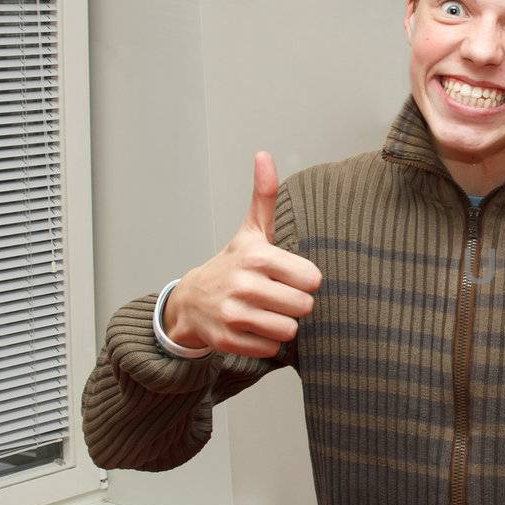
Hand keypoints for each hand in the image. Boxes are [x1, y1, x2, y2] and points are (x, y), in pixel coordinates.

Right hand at [164, 152, 322, 356]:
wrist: (192, 300)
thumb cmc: (233, 263)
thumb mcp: (251, 230)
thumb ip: (264, 196)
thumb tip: (264, 155)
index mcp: (256, 256)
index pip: (312, 279)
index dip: (305, 280)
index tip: (289, 276)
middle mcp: (243, 285)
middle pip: (304, 306)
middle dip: (295, 304)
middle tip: (277, 296)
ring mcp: (233, 315)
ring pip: (289, 330)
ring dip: (282, 324)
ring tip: (265, 311)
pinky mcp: (227, 341)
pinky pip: (270, 349)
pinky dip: (266, 342)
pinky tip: (252, 327)